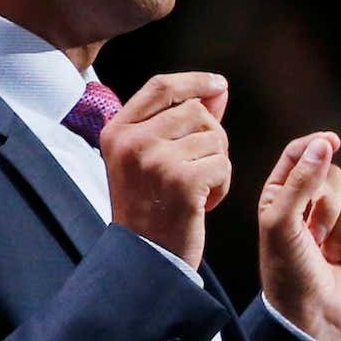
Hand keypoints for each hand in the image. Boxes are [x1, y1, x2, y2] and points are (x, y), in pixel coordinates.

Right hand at [102, 72, 231, 268]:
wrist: (144, 259)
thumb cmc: (149, 208)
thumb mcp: (149, 158)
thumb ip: (180, 119)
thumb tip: (218, 90)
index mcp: (117, 131)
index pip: (160, 86)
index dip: (194, 81)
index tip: (218, 85)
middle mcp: (132, 141)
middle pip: (196, 111)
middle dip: (211, 137)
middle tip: (198, 168)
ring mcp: (156, 160)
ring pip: (215, 138)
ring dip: (217, 164)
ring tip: (196, 189)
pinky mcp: (182, 181)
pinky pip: (223, 164)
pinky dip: (222, 186)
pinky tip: (202, 204)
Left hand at [258, 132, 340, 340]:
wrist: (313, 320)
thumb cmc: (287, 272)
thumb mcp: (281, 223)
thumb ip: (301, 181)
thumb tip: (324, 144)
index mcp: (282, 196)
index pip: (299, 154)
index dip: (315, 145)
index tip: (331, 142)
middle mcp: (311, 205)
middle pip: (334, 174)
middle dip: (329, 207)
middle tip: (314, 237)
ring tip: (329, 255)